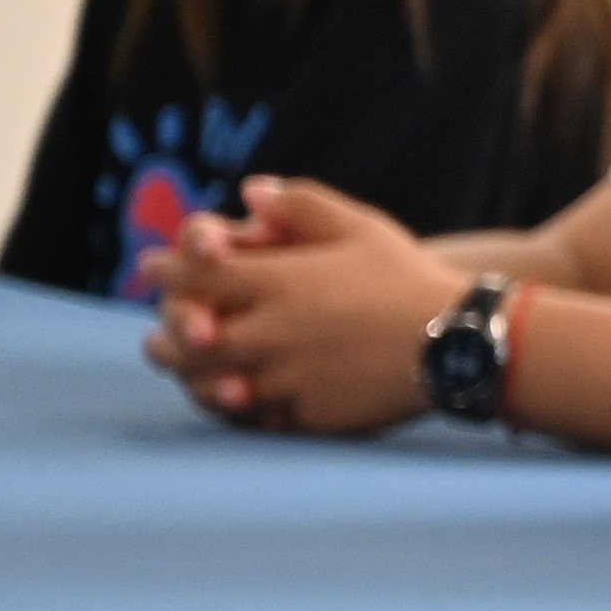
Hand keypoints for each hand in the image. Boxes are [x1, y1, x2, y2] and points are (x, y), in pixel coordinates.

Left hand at [141, 174, 467, 437]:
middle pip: (191, 337)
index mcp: (281, 282)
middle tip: (154, 338)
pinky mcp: (307, 413)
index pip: (198, 275)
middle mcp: (273, 331)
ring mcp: (287, 377)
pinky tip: (231, 402)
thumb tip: (250, 192)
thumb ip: (302, 204)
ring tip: (182, 373)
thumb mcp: (362, 226)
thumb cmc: (410, 278)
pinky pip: (254, 417)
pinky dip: (232, 410)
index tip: (150, 269)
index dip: (167, 271)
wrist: (459, 342)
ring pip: (212, 384)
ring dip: (187, 377)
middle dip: (166, 334)